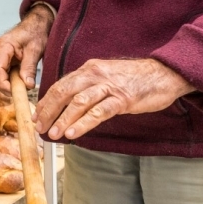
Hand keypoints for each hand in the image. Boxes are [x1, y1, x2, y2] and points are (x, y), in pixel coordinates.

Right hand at [0, 5, 53, 93]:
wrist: (36, 24)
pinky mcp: (0, 59)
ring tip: (21, 86)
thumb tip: (27, 86)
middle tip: (20, 92)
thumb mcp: (35, 50)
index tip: (15, 92)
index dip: (3, 84)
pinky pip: (0, 74)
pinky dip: (8, 80)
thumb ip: (29, 68)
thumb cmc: (36, 33)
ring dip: (6, 84)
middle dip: (4, 86)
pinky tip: (18, 80)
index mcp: (3, 46)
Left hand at [34, 58, 195, 140]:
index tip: (37, 116)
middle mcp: (96, 74)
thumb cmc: (136, 79)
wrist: (165, 73)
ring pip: (78, 102)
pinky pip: (98, 112)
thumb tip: (70, 104)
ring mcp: (109, 86)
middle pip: (64, 92)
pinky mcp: (122, 99)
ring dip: (63, 119)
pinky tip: (73, 133)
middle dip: (48, 111)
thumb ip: (89, 87)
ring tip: (53, 134)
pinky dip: (83, 123)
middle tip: (39, 127)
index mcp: (90, 69)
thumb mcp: (108, 77)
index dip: (46, 101)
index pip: (61, 85)